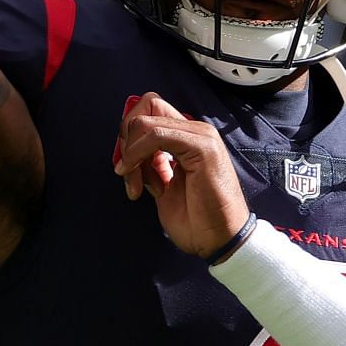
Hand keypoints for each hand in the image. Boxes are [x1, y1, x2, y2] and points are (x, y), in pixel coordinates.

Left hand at [113, 92, 250, 258]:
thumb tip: (127, 154)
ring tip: (135, 184)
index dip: (129, 134)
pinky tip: (137, 180)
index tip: (125, 166)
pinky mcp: (202, 147)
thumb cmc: (197, 220)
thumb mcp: (163, 186)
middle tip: (126, 170)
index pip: (150, 112)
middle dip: (126, 137)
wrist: (220, 240)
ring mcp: (200, 136)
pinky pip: (156, 135)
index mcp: (187, 138)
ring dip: (130, 153)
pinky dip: (137, 154)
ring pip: (146, 121)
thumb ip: (150, 165)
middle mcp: (194, 131)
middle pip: (147, 105)